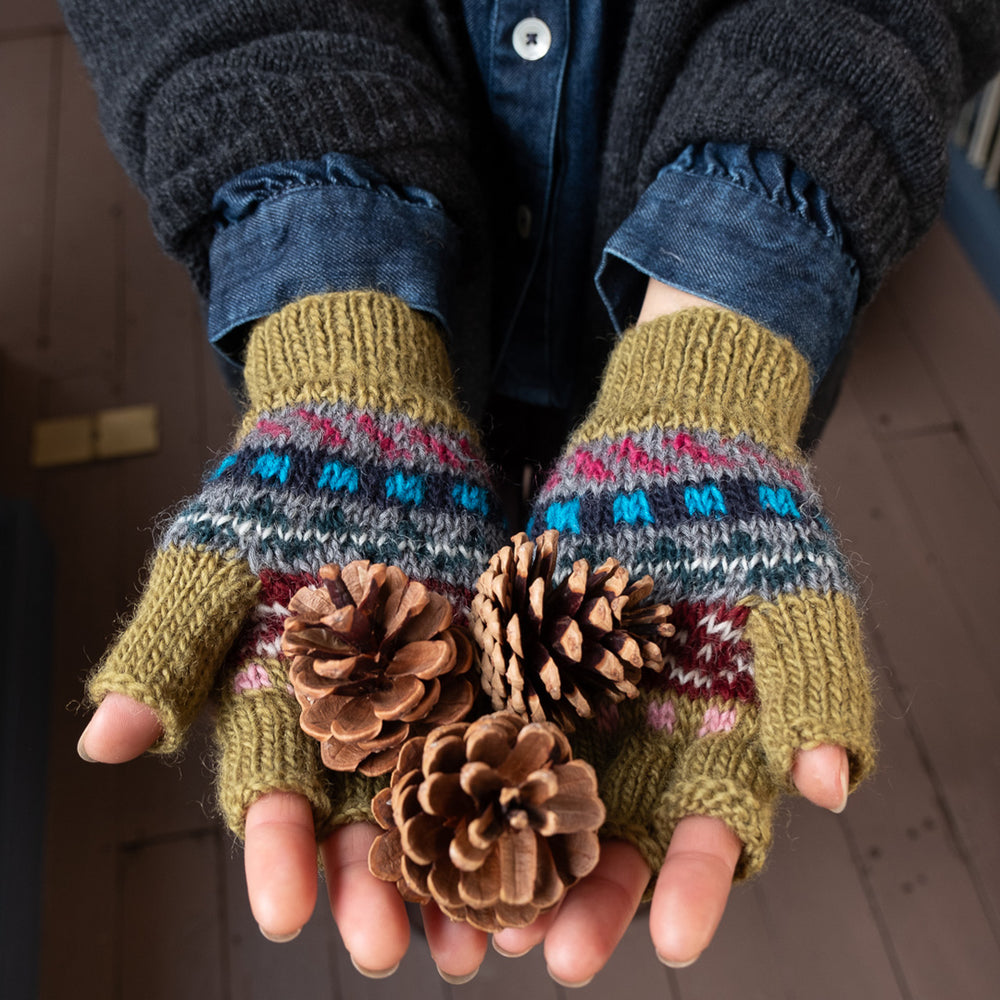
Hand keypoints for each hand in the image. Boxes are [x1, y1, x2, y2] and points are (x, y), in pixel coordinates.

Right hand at [77, 292, 505, 977]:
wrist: (368, 435)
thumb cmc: (278, 495)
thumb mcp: (213, 560)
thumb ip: (167, 648)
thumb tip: (101, 742)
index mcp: (278, 714)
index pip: (271, 801)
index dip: (277, 856)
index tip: (289, 911)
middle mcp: (352, 726)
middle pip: (362, 822)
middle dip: (374, 886)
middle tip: (391, 947)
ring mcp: (423, 703)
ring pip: (440, 803)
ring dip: (455, 870)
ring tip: (476, 936)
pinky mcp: (485, 672)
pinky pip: (504, 742)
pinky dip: (521, 794)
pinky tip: (544, 846)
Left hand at [521, 303, 873, 980]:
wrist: (674, 447)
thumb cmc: (752, 524)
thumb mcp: (798, 599)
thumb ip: (820, 691)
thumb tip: (833, 789)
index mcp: (716, 748)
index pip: (709, 837)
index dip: (697, 888)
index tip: (679, 941)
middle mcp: (640, 745)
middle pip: (614, 843)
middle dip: (588, 900)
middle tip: (556, 957)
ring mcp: (573, 709)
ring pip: (537, 803)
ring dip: (510, 860)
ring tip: (480, 919)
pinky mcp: (513, 666)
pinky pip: (484, 729)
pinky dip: (459, 773)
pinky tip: (430, 815)